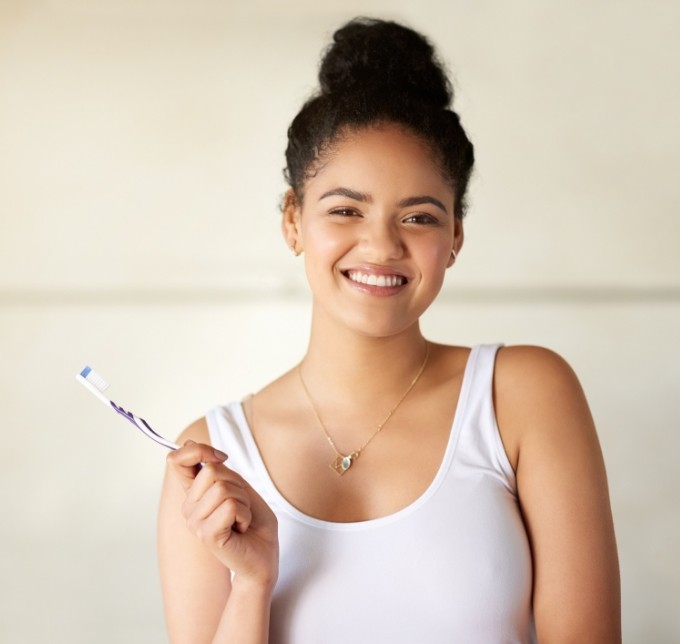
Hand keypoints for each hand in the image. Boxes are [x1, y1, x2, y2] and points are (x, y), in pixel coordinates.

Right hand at [166, 441, 278, 589]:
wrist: (264, 555)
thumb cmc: (252, 521)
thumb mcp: (237, 485)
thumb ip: (216, 468)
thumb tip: (190, 442)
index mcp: (193, 494)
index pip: (177, 460)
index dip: (197, 450)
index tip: (221, 457)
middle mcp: (188, 508)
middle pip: (211, 470)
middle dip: (237, 484)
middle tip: (241, 505)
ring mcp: (195, 523)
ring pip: (222, 488)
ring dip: (243, 501)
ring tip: (241, 518)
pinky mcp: (206, 535)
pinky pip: (230, 506)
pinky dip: (245, 514)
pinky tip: (241, 528)